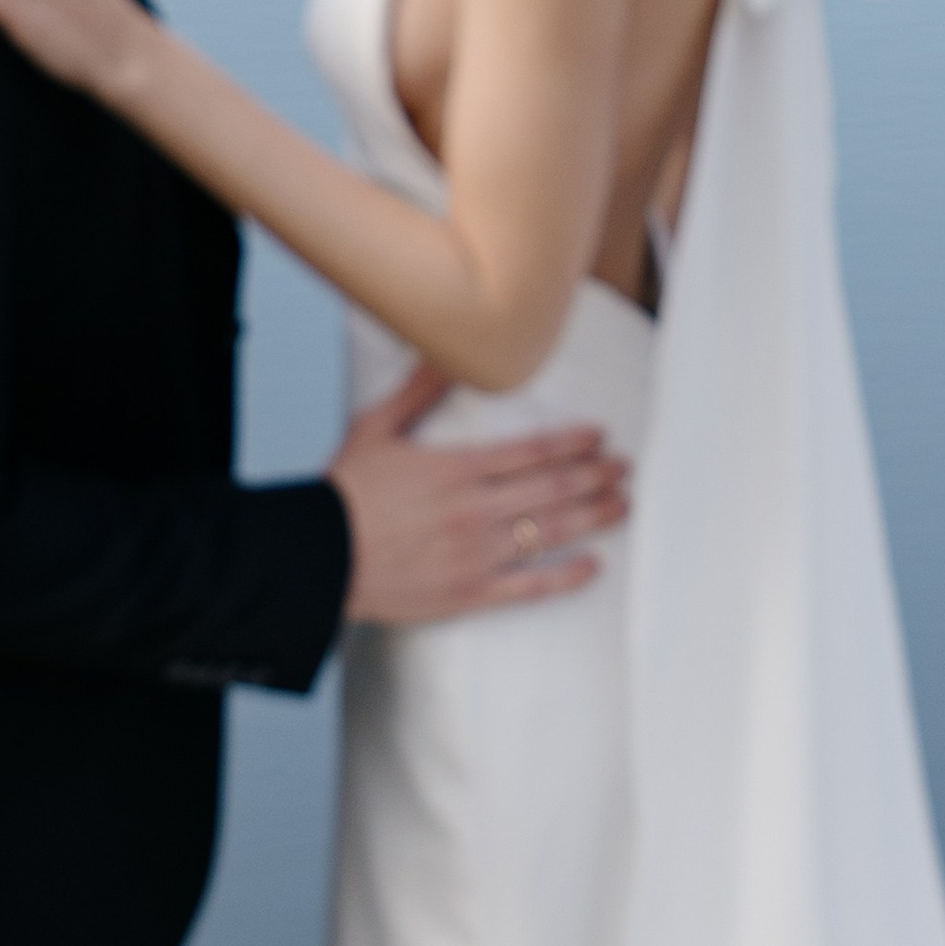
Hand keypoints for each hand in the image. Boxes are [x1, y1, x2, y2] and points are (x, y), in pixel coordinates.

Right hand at [328, 363, 631, 625]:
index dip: (571, 442)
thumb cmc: (345, 491)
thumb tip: (445, 353)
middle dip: (594, 476)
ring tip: (621, 505)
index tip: (599, 436)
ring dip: (592, 517)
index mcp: (455, 467)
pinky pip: (530, 586)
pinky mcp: (471, 591)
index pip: (530, 451)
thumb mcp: (375, 428)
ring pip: (550, 532)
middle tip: (624, 469)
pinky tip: (593, 566)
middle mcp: (475, 509)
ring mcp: (477, 553)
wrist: (319, 556)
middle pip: (551, 489)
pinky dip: (566, 577)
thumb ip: (416, 391)